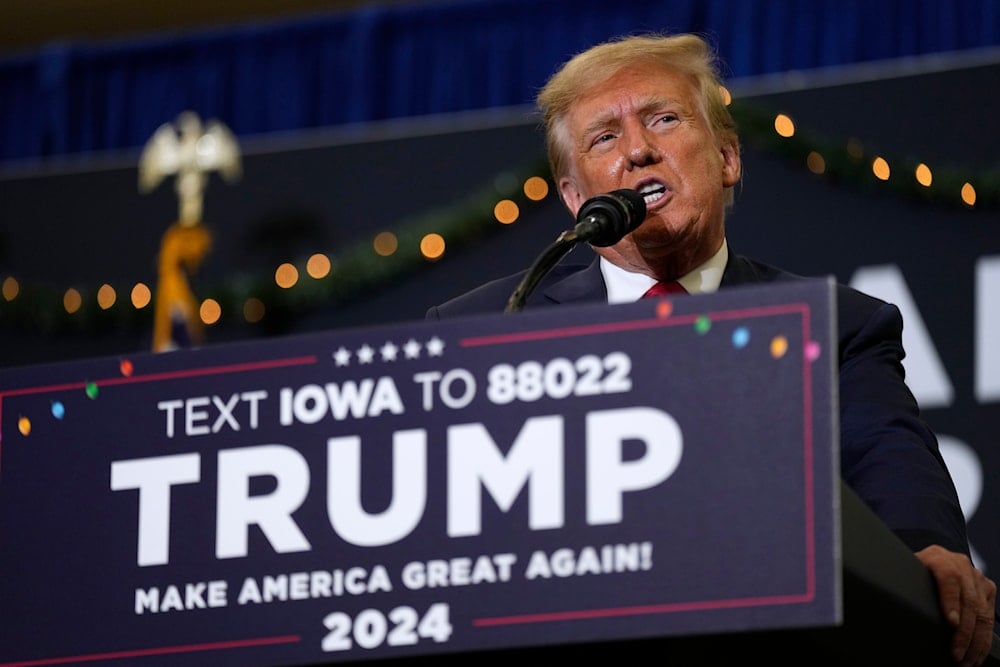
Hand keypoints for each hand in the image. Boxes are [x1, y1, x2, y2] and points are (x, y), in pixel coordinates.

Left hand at [916, 545, 996, 665]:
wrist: (930, 560)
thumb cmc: (913, 570)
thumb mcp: (906, 573)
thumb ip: (905, 584)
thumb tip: (889, 605)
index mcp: (938, 557)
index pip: (949, 578)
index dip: (951, 601)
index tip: (951, 622)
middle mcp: (960, 564)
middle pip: (969, 600)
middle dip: (964, 632)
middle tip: (956, 653)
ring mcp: (976, 576)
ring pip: (982, 612)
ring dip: (976, 641)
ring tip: (966, 660)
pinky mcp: (986, 589)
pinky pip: (989, 616)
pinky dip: (984, 638)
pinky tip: (977, 653)